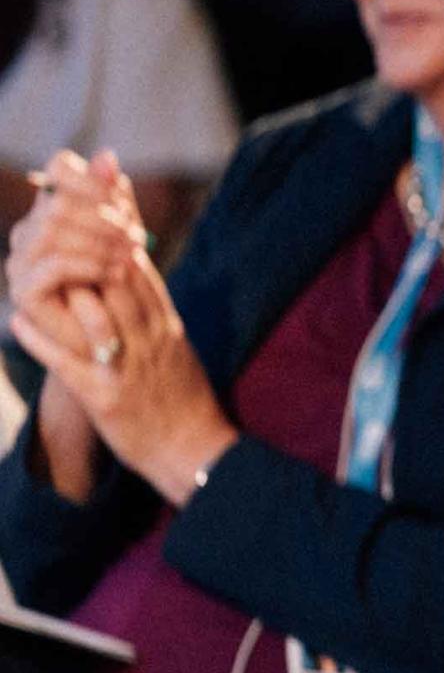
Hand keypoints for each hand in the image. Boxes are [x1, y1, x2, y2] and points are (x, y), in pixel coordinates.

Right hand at [6, 149, 140, 361]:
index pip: (59, 169)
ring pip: (52, 228)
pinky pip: (53, 264)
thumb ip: (115, 200)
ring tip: (129, 257)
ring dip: (99, 241)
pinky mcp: (24, 291)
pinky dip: (89, 265)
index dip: (92, 181)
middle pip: (58, 200)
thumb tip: (107, 156)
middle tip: (136, 238)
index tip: (124, 206)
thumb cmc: (120, 285)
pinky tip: (115, 274)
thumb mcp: (123, 237)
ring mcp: (21, 261)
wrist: (112, 341)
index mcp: (53, 210)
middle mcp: (30, 230)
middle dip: (103, 217)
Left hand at [8, 242, 235, 504]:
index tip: (86, 221)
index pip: (142, 272)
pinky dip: (39, 341)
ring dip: (63, 290)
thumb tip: (131, 282)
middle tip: (50, 232)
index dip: (112, 242)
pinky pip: (67, 363)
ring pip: (94, 314)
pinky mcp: (104, 397)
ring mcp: (127, 367)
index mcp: (167, 327)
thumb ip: (154, 316)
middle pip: (117, 282)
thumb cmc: (184, 400)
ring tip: (32, 271)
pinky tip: (18, 323)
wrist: (195, 450)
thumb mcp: (177, 350)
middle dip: (84, 255)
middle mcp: (149, 340)